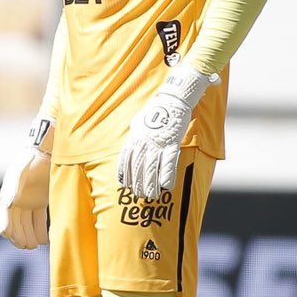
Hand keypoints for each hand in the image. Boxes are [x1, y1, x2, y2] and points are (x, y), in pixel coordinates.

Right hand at [0, 115, 52, 249]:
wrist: (48, 149)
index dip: (3, 223)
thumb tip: (10, 204)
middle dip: (18, 235)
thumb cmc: (32, 158)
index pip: (2, 212)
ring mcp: (28, 201)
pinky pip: (38, 220)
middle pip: (14, 221)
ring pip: (26, 223)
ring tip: (33, 246)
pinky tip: (45, 239)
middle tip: (25, 245)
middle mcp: (16, 198)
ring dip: (28, 235)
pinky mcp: (40, 202)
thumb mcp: (21, 169)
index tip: (7, 235)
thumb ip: (14, 185)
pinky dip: (40, 230)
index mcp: (8, 191)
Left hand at [116, 64, 215, 200]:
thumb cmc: (155, 111)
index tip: (124, 185)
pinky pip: (169, 163)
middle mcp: (144, 142)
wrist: (172, 99)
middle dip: (138, 184)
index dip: (124, 174)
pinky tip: (167, 186)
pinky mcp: (172, 143)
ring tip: (151, 196)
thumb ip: (134, 135)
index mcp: (135, 137)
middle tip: (139, 195)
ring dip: (151, 184)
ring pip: (152, 168)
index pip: (126, 159)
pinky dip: (167, 175)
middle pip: (138, 167)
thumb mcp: (138, 122)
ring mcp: (158, 144)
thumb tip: (130, 144)